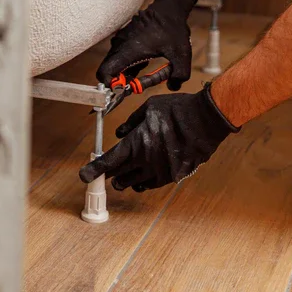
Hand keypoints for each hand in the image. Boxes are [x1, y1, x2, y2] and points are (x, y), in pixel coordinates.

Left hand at [78, 84, 238, 191]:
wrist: (206, 120)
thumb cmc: (178, 110)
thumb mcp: (150, 108)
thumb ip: (132, 122)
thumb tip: (120, 132)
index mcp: (137, 143)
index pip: (109, 161)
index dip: (94, 170)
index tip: (84, 175)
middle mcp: (146, 160)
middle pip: (120, 175)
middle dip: (111, 176)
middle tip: (105, 175)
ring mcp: (160, 170)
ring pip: (135, 182)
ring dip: (126, 181)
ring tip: (121, 180)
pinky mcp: (173, 175)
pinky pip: (152, 184)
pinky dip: (143, 183)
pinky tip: (141, 181)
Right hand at [96, 0, 197, 90]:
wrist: (169, 8)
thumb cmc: (173, 29)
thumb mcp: (182, 54)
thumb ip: (180, 74)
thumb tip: (173, 86)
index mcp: (128, 50)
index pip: (105, 72)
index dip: (111, 86)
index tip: (127, 90)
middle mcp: (120, 46)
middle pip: (109, 72)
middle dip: (122, 83)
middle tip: (140, 85)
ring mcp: (120, 42)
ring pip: (115, 66)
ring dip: (127, 75)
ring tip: (147, 75)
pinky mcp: (124, 41)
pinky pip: (120, 59)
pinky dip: (129, 67)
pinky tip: (144, 65)